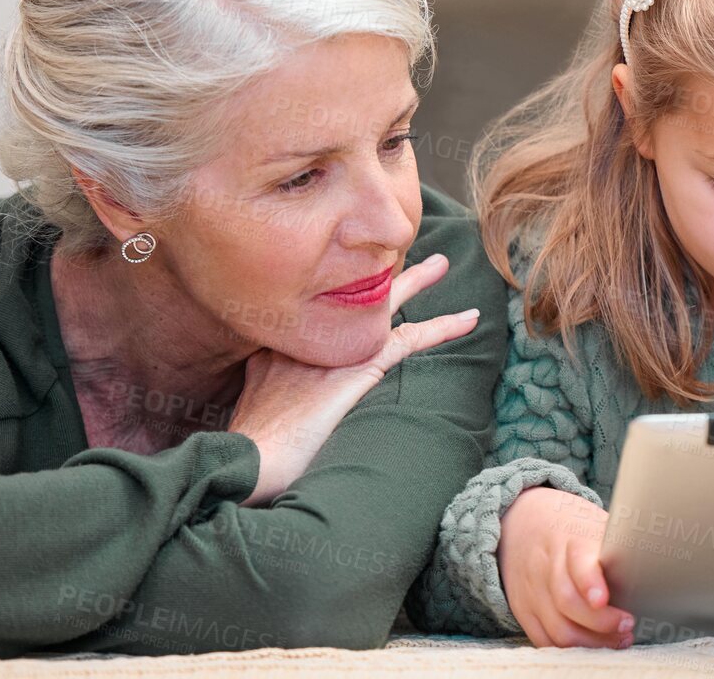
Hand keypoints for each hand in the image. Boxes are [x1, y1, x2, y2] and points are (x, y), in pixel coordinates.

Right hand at [229, 254, 476, 503]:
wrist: (245, 461)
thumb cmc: (246, 452)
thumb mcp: (253, 412)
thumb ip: (267, 398)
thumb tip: (277, 415)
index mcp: (278, 348)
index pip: (316, 314)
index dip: (338, 299)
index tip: (354, 286)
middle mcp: (307, 338)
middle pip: (346, 294)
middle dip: (373, 271)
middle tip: (396, 250)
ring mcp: (335, 349)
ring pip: (383, 305)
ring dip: (415, 282)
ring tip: (440, 264)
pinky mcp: (359, 368)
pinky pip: (411, 339)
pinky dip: (442, 327)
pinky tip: (468, 319)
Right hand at [499, 486, 634, 648]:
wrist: (522, 520)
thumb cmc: (572, 526)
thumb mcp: (594, 522)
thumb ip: (618, 544)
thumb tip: (660, 561)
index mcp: (570, 538)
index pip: (577, 562)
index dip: (590, 582)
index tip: (604, 599)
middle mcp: (546, 565)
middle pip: (567, 602)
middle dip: (601, 623)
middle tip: (628, 626)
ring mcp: (531, 589)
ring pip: (558, 628)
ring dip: (591, 643)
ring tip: (618, 640)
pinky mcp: (523, 608)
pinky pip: (543, 639)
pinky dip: (569, 649)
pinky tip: (591, 646)